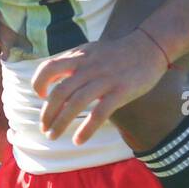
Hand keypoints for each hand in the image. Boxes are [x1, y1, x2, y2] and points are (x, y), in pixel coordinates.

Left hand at [32, 32, 167, 144]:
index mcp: (79, 57)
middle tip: (44, 128)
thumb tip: (52, 79)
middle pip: (60, 92)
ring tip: (53, 136)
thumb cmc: (117, 53)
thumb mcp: (90, 51)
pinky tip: (78, 140)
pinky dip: (86, 129)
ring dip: (61, 123)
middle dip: (48, 113)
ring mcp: (105, 79)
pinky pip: (100, 113)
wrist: (149, 46)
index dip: (39, 83)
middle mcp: (89, 67)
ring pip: (76, 104)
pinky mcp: (121, 92)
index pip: (48, 68)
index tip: (41, 96)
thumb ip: (72, 62)